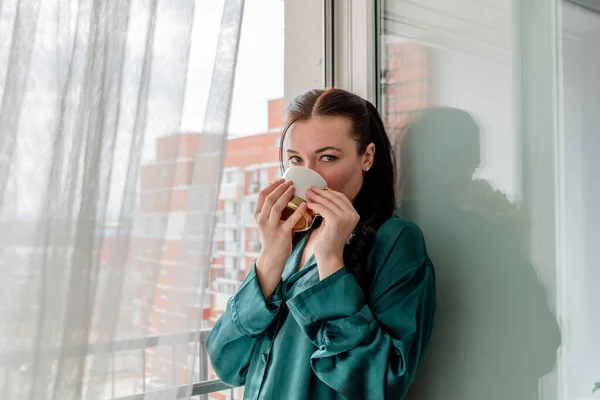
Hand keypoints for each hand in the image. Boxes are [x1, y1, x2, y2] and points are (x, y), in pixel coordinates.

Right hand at [254, 179, 306, 297]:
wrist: (273, 256)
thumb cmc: (273, 236)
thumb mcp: (267, 221)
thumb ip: (270, 209)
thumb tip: (279, 191)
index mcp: (258, 215)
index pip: (262, 195)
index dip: (272, 185)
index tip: (281, 179)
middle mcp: (262, 220)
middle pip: (270, 198)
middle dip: (280, 188)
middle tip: (290, 181)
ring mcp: (271, 227)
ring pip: (277, 207)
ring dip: (286, 195)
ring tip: (294, 188)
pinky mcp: (282, 234)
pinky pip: (290, 220)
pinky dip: (298, 211)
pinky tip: (305, 204)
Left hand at [306, 187, 359, 278]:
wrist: (330, 255)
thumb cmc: (329, 239)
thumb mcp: (334, 221)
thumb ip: (334, 210)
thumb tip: (323, 195)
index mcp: (354, 214)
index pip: (341, 197)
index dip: (329, 191)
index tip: (318, 189)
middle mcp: (352, 214)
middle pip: (334, 197)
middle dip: (321, 192)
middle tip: (310, 188)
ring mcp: (345, 217)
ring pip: (328, 202)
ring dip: (316, 197)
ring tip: (307, 193)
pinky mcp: (336, 221)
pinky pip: (322, 209)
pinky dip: (314, 205)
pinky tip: (307, 204)